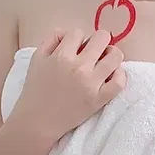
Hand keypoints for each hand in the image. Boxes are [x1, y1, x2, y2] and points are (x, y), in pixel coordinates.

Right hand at [15, 27, 126, 142]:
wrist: (37, 122)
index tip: (75, 49)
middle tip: (94, 51)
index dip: (77, 39)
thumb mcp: (36, 59)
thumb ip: (51, 40)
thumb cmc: (35, 90)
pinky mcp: (99, 99)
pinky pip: (119, 82)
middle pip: (102, 38)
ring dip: (111, 54)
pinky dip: (119, 75)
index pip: (78, 32)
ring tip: (105, 61)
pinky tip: (110, 76)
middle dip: (98, 42)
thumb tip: (68, 33)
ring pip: (115, 56)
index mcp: (61, 56)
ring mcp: (91, 83)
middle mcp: (78, 67)